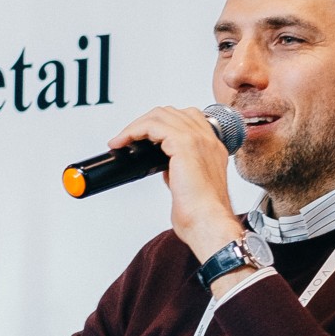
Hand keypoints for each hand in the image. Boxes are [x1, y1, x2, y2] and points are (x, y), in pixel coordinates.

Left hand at [107, 106, 241, 262]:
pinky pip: (152, 125)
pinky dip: (133, 131)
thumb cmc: (202, 214)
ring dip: (136, 126)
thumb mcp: (191, 186)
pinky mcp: (184, 144)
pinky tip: (124, 143)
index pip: (187, 119)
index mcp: (212, 148)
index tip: (146, 138)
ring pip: (160, 115)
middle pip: (171, 112)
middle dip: (146, 122)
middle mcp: (207, 140)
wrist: (208, 223)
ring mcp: (197, 139)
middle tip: (129, 138)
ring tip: (122, 140)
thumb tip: (165, 167)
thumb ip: (180, 170)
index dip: (163, 124)